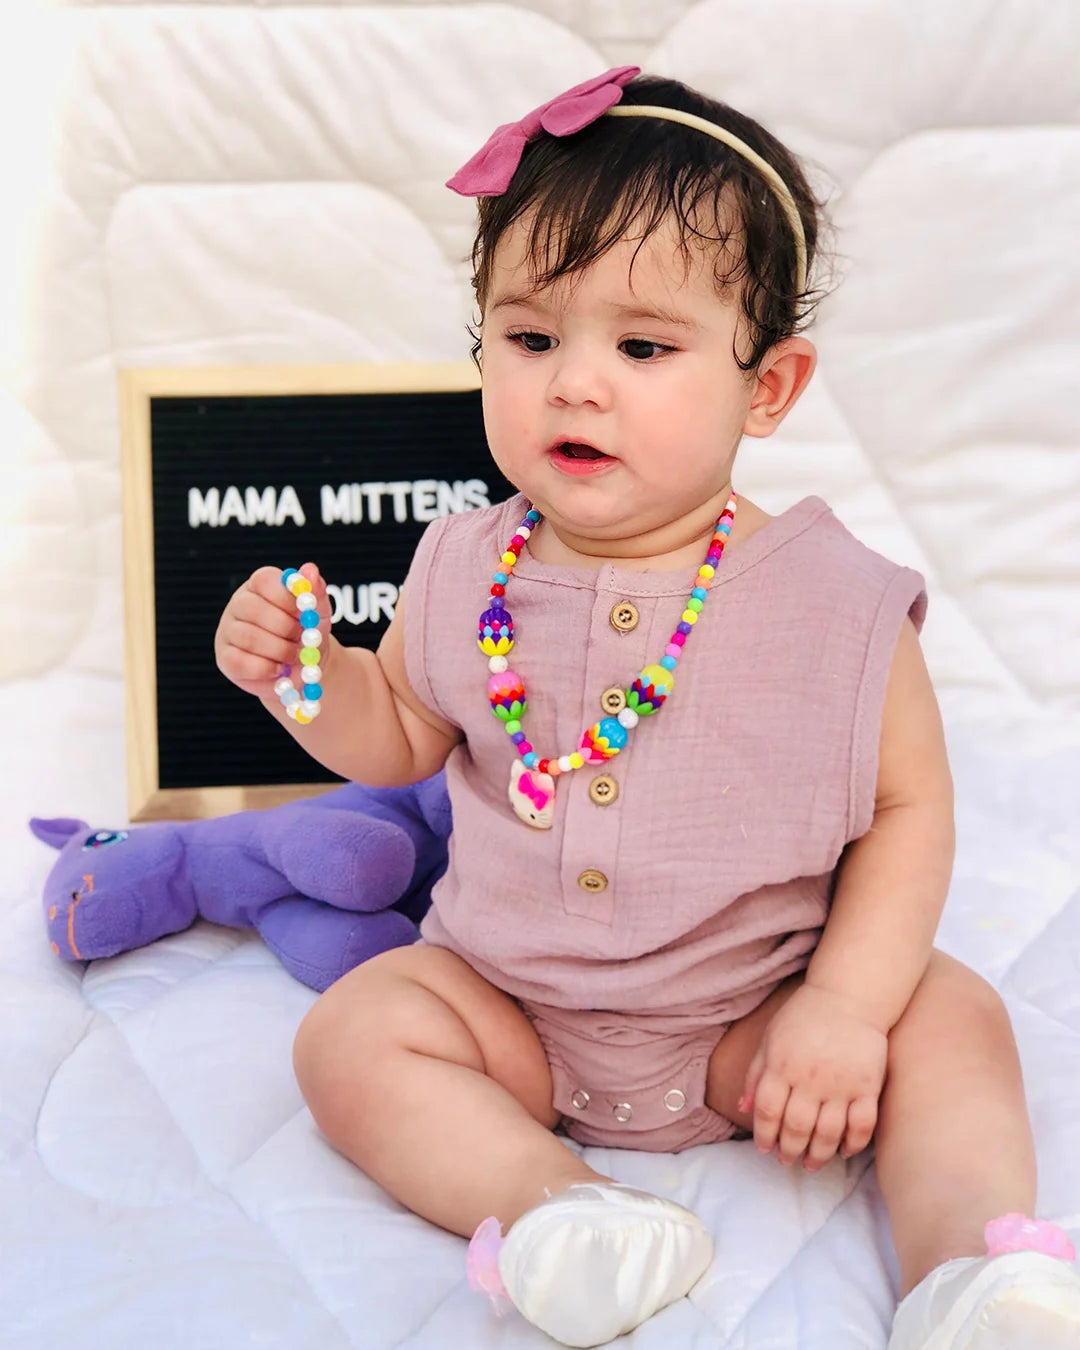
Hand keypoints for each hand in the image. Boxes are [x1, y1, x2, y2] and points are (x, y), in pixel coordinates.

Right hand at [214, 562, 333, 698]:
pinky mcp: (225, 658)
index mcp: (260, 586)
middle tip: (303, 640)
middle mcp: (238, 604)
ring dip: (280, 650)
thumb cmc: (308, 633)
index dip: (287, 598)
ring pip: (248, 637)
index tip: (305, 613)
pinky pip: (240, 662)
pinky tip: (279, 669)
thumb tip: (310, 570)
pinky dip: (266, 669)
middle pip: (253, 609)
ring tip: (295, 656)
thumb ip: (316, 591)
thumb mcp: (319, 612)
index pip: (264, 580)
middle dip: (285, 628)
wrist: (305, 668)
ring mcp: (228, 631)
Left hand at [738, 984, 886, 1170]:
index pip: (767, 1111)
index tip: (764, 1147)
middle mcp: (809, 1079)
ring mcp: (840, 1084)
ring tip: (811, 1164)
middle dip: (789, 1150)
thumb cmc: (803, 1017)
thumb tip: (741, 1107)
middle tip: (787, 1161)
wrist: (848, 997)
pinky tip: (844, 1151)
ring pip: (828, 1133)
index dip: (763, 1134)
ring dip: (818, 1155)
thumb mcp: (770, 1038)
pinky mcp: (867, 1086)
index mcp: (781, 1065)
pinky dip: (853, 1144)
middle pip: (796, 1127)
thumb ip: (755, 1074)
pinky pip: (862, 1125)